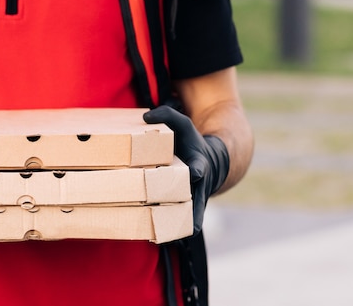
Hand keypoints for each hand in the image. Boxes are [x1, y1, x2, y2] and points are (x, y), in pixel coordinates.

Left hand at [143, 105, 228, 234]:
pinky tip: (150, 237)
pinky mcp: (183, 211)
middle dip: (184, 207)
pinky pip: (176, 224)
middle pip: (191, 201)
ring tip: (157, 235)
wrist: (208, 164)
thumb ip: (167, 116)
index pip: (199, 168)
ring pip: (185, 219)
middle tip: (171, 214)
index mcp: (197, 165)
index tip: (196, 173)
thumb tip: (145, 118)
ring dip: (174, 226)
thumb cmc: (190, 143)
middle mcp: (196, 187)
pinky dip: (166, 231)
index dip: (197, 170)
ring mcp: (191, 201)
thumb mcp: (182, 124)